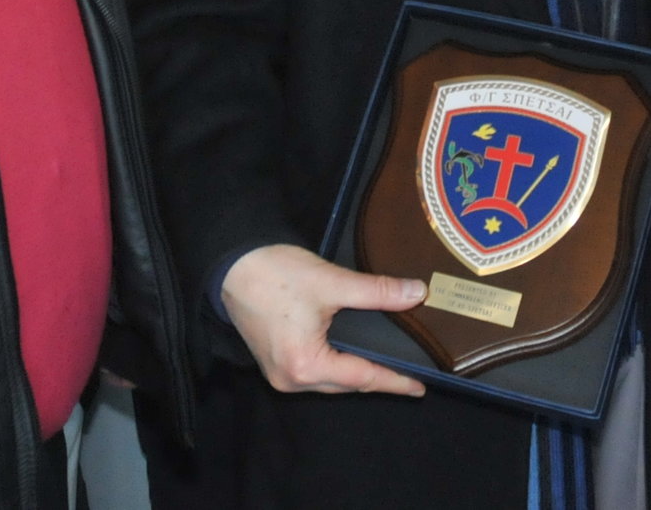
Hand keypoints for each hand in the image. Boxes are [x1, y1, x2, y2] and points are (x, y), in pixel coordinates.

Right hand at [219, 244, 427, 396]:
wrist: (229, 263)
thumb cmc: (275, 273)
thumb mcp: (331, 282)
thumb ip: (377, 291)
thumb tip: (417, 293)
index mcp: (306, 366)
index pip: (363, 378)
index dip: (395, 381)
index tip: (421, 387)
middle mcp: (291, 380)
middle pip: (346, 384)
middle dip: (376, 377)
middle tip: (408, 371)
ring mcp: (279, 374)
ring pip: (330, 380)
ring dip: (355, 372)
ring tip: (384, 361)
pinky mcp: (273, 362)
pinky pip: (314, 372)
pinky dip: (335, 365)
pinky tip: (350, 352)